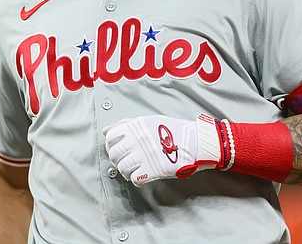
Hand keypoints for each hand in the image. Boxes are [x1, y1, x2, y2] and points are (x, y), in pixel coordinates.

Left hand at [102, 113, 222, 186]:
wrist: (194, 141)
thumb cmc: (172, 130)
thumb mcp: (147, 121)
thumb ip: (125, 124)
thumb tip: (106, 130)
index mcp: (135, 127)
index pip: (110, 138)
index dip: (111, 145)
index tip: (117, 149)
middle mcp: (137, 140)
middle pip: (113, 155)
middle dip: (117, 160)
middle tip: (126, 161)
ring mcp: (144, 156)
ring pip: (122, 168)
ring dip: (126, 171)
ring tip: (134, 169)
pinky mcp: (153, 170)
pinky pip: (135, 179)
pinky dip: (136, 179)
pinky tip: (143, 174)